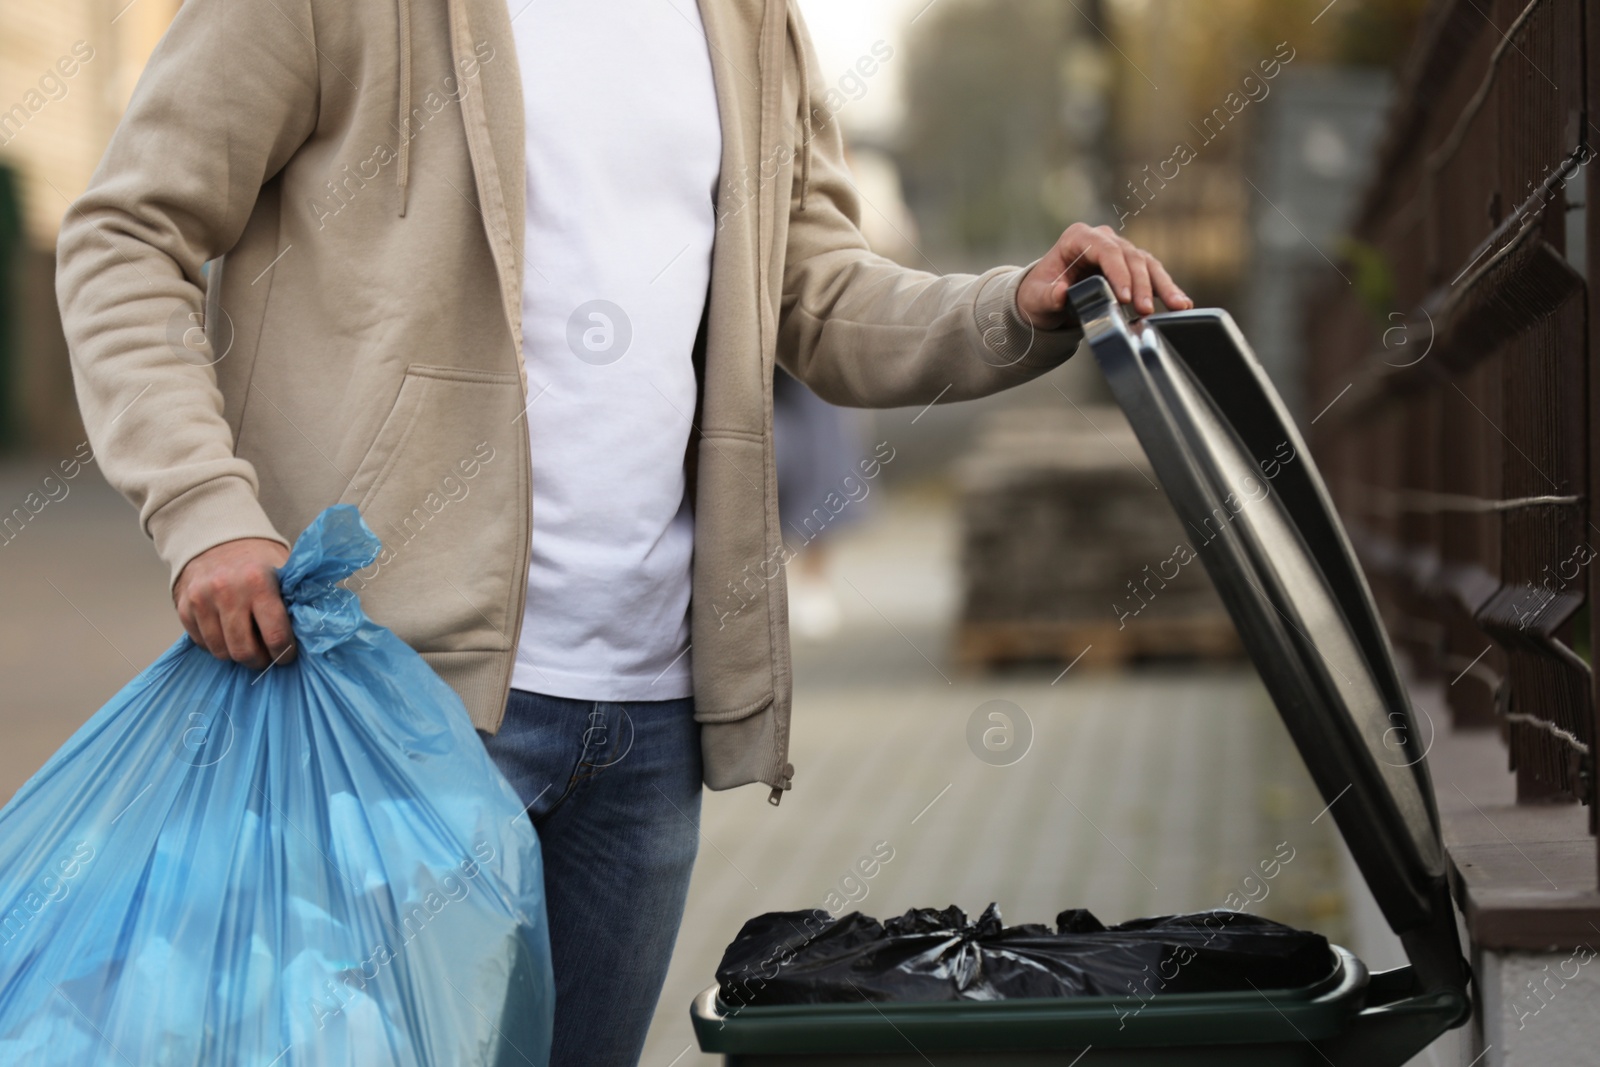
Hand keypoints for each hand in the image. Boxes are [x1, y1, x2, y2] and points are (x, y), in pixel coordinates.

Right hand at [174, 537, 294, 669]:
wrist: (218, 538)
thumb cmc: (257, 561)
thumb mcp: (283, 571)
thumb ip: (296, 600)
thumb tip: (311, 633)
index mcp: (259, 582)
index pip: (275, 635)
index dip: (284, 653)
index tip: (288, 655)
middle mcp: (227, 591)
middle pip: (244, 650)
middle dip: (259, 661)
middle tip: (267, 657)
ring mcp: (201, 600)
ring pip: (220, 651)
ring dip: (237, 655)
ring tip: (248, 645)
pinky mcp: (184, 607)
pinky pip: (201, 643)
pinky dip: (216, 645)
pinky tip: (228, 634)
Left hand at [1017, 223, 1191, 328]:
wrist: (1046, 298)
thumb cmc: (1039, 293)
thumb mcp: (1036, 297)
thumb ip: (1048, 295)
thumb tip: (1061, 294)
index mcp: (1078, 238)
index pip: (1105, 249)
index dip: (1118, 272)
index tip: (1124, 297)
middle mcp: (1102, 239)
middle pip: (1130, 257)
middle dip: (1141, 284)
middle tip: (1144, 310)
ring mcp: (1119, 251)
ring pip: (1147, 264)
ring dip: (1163, 286)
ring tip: (1178, 306)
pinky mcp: (1131, 267)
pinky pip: (1153, 275)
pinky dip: (1166, 290)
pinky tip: (1182, 304)